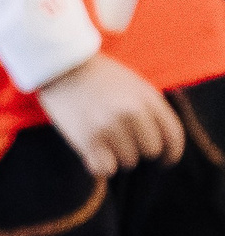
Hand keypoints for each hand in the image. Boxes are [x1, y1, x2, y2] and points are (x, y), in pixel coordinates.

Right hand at [37, 54, 182, 178]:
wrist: (61, 67)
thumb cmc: (99, 77)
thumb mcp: (135, 85)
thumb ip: (151, 109)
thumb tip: (161, 141)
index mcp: (147, 99)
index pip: (173, 136)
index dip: (171, 153)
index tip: (164, 161)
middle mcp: (131, 113)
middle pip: (151, 151)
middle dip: (139, 150)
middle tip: (123, 143)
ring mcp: (108, 127)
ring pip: (127, 162)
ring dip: (117, 157)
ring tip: (104, 142)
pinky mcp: (86, 139)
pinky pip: (104, 169)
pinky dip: (100, 165)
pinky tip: (94, 153)